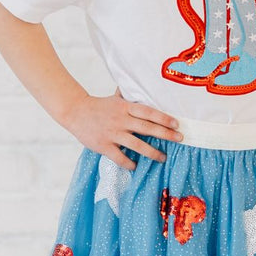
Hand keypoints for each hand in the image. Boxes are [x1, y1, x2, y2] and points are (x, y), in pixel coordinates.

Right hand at [62, 86, 181, 169]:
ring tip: (163, 158)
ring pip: (137, 145)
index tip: (177, 124)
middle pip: (147, 128)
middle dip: (166, 134)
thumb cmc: (98, 106)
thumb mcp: (115, 99)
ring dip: (152, 153)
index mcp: (125, 107)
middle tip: (180, 139)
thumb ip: (130, 98)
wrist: (74, 111)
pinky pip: (120, 157)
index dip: (164, 118)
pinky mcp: (103, 145)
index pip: (148, 112)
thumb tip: (144, 89)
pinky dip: (129, 163)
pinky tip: (136, 166)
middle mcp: (121, 120)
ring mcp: (112, 133)